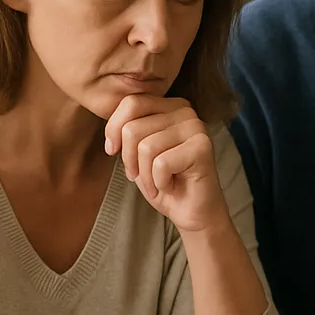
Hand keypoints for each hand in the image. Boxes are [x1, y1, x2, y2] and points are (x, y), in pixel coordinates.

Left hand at [105, 95, 225, 232]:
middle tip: (140, 175)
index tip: (112, 150)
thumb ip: (127, 129)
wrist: (191, 211)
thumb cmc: (164, 181)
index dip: (114, 129)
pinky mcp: (202, 148)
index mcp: (170, 106)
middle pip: (133, 128)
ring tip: (158, 183)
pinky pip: (161, 163)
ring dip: (145, 175)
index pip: (131, 103)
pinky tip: (170, 185)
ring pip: (146, 147)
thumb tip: (112, 128)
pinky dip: (159, 182)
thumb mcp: (136, 151)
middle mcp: (186, 112)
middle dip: (129, 159)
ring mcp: (196, 128)